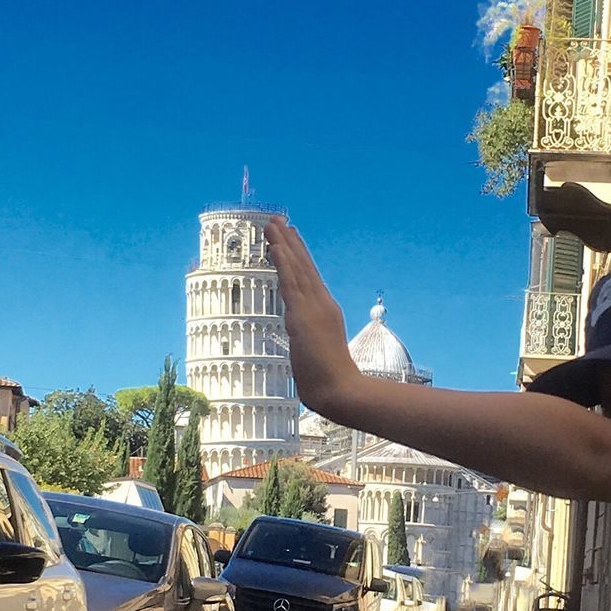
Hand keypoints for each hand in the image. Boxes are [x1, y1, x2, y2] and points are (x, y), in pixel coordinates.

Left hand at [264, 218, 361, 414]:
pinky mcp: (303, 314)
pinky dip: (283, 261)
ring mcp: (313, 307)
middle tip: (276, 220)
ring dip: (282, 243)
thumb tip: (302, 343)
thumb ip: (309, 343)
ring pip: (296, 268)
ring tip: (270, 223)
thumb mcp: (316, 355)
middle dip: (288, 242)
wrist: (340, 390)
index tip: (287, 238)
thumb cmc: (330, 381)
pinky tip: (276, 245)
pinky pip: (291, 281)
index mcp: (324, 311)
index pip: (308, 278)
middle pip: (302, 267)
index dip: (297, 256)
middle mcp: (320, 304)